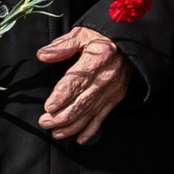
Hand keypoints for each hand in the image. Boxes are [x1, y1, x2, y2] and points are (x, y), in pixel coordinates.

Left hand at [37, 26, 129, 142]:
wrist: (130, 44)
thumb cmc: (103, 38)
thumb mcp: (83, 34)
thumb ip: (62, 46)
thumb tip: (43, 55)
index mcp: (98, 59)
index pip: (78, 81)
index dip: (63, 96)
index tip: (49, 106)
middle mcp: (107, 78)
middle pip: (82, 102)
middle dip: (62, 116)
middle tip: (45, 122)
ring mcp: (113, 90)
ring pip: (90, 113)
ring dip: (72, 126)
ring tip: (55, 133)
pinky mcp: (116, 98)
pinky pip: (102, 117)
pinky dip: (90, 130)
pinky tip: (79, 139)